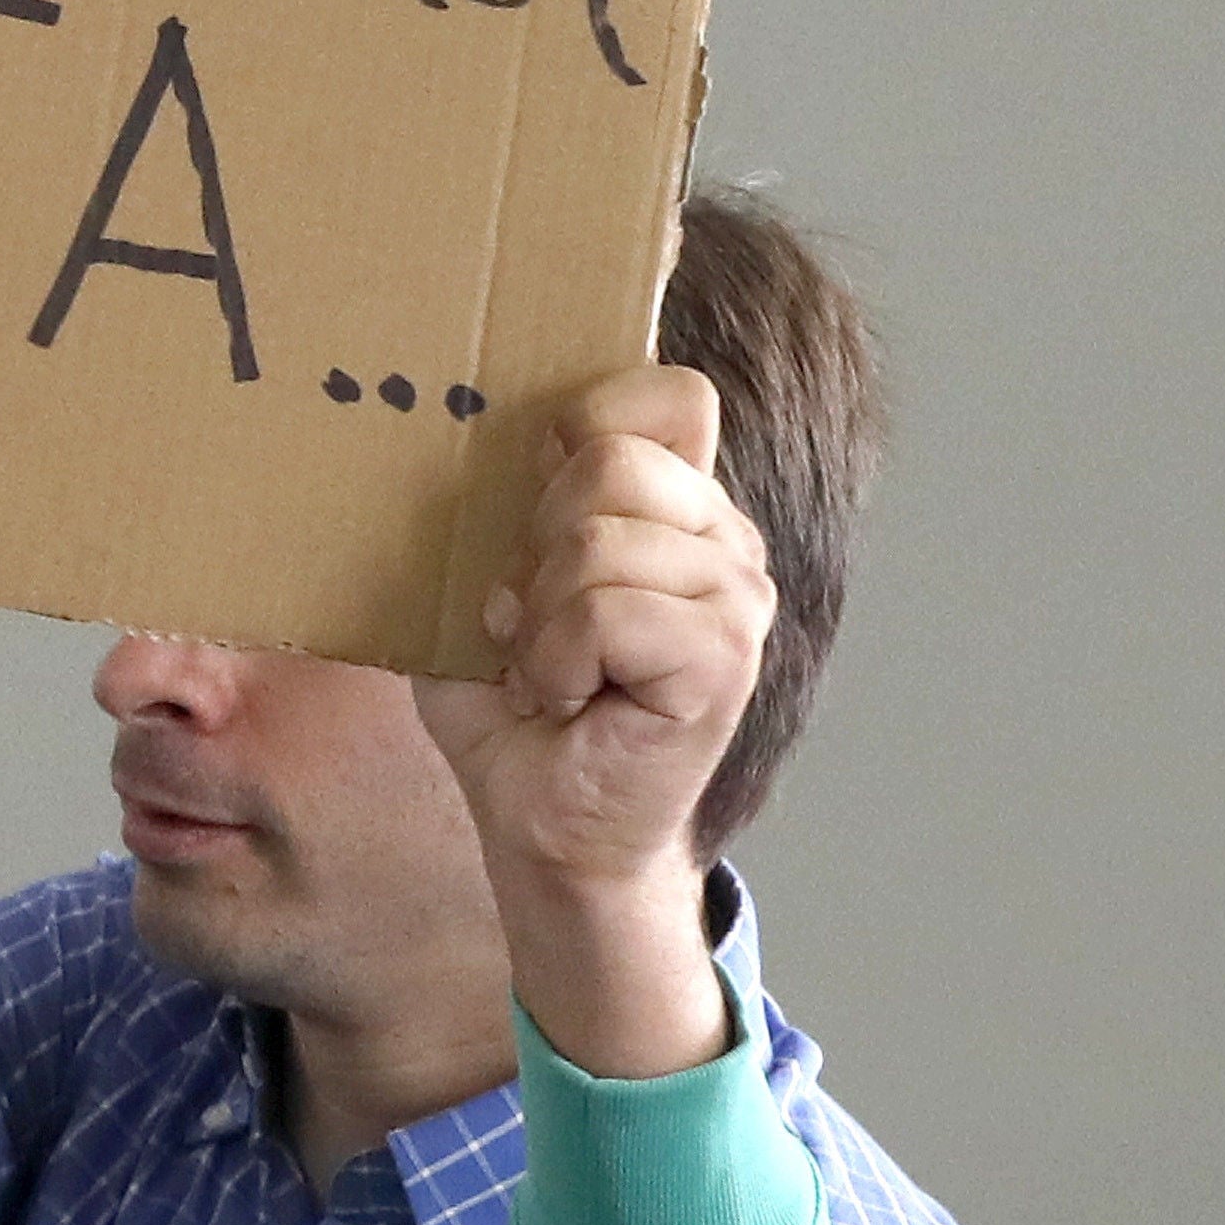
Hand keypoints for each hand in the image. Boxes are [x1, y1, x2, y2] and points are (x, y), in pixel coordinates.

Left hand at [417, 365, 768, 1081]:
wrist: (540, 826)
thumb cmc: (513, 710)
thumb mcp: (487, 585)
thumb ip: (507, 503)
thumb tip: (489, 423)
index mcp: (680, 510)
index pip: (670, 397)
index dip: (587, 429)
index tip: (535, 515)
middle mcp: (725, 543)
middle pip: (611, 462)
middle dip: (535, 549)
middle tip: (533, 628)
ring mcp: (737, 599)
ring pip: (599, 542)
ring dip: (540, 621)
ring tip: (552, 673)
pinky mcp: (724, 658)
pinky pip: (606, 612)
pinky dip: (557, 662)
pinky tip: (568, 702)